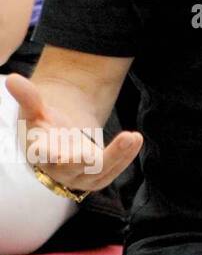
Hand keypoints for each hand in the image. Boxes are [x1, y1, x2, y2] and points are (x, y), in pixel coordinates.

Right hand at [5, 73, 140, 193]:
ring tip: (132, 137)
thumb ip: (28, 97)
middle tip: (90, 152)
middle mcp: (58, 168)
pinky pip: (113, 169)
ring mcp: (79, 175)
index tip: (52, 150)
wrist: (59, 138)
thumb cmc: (44, 124)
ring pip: (98, 171)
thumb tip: (11, 79)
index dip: (46, 153)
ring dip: (116, 155)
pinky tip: (137, 139)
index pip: (41, 155)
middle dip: (82, 161)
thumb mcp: (35, 109)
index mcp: (39, 152)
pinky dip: (126, 156)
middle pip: (71, 168)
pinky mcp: (97, 175)